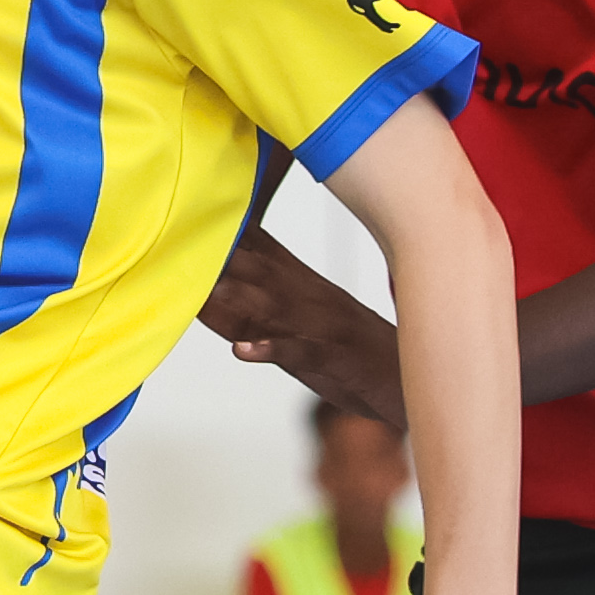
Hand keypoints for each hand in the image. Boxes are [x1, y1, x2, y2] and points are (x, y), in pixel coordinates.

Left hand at [203, 230, 409, 428]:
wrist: (406, 381)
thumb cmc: (349, 354)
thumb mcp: (301, 326)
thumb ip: (255, 311)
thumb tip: (209, 292)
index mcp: (305, 287)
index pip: (261, 252)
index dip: (228, 234)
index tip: (192, 213)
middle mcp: (313, 300)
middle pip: (264, 271)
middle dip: (228, 256)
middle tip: (188, 238)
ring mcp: (325, 328)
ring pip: (279, 306)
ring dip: (244, 295)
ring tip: (212, 287)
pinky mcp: (336, 359)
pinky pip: (301, 352)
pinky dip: (271, 349)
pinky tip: (243, 351)